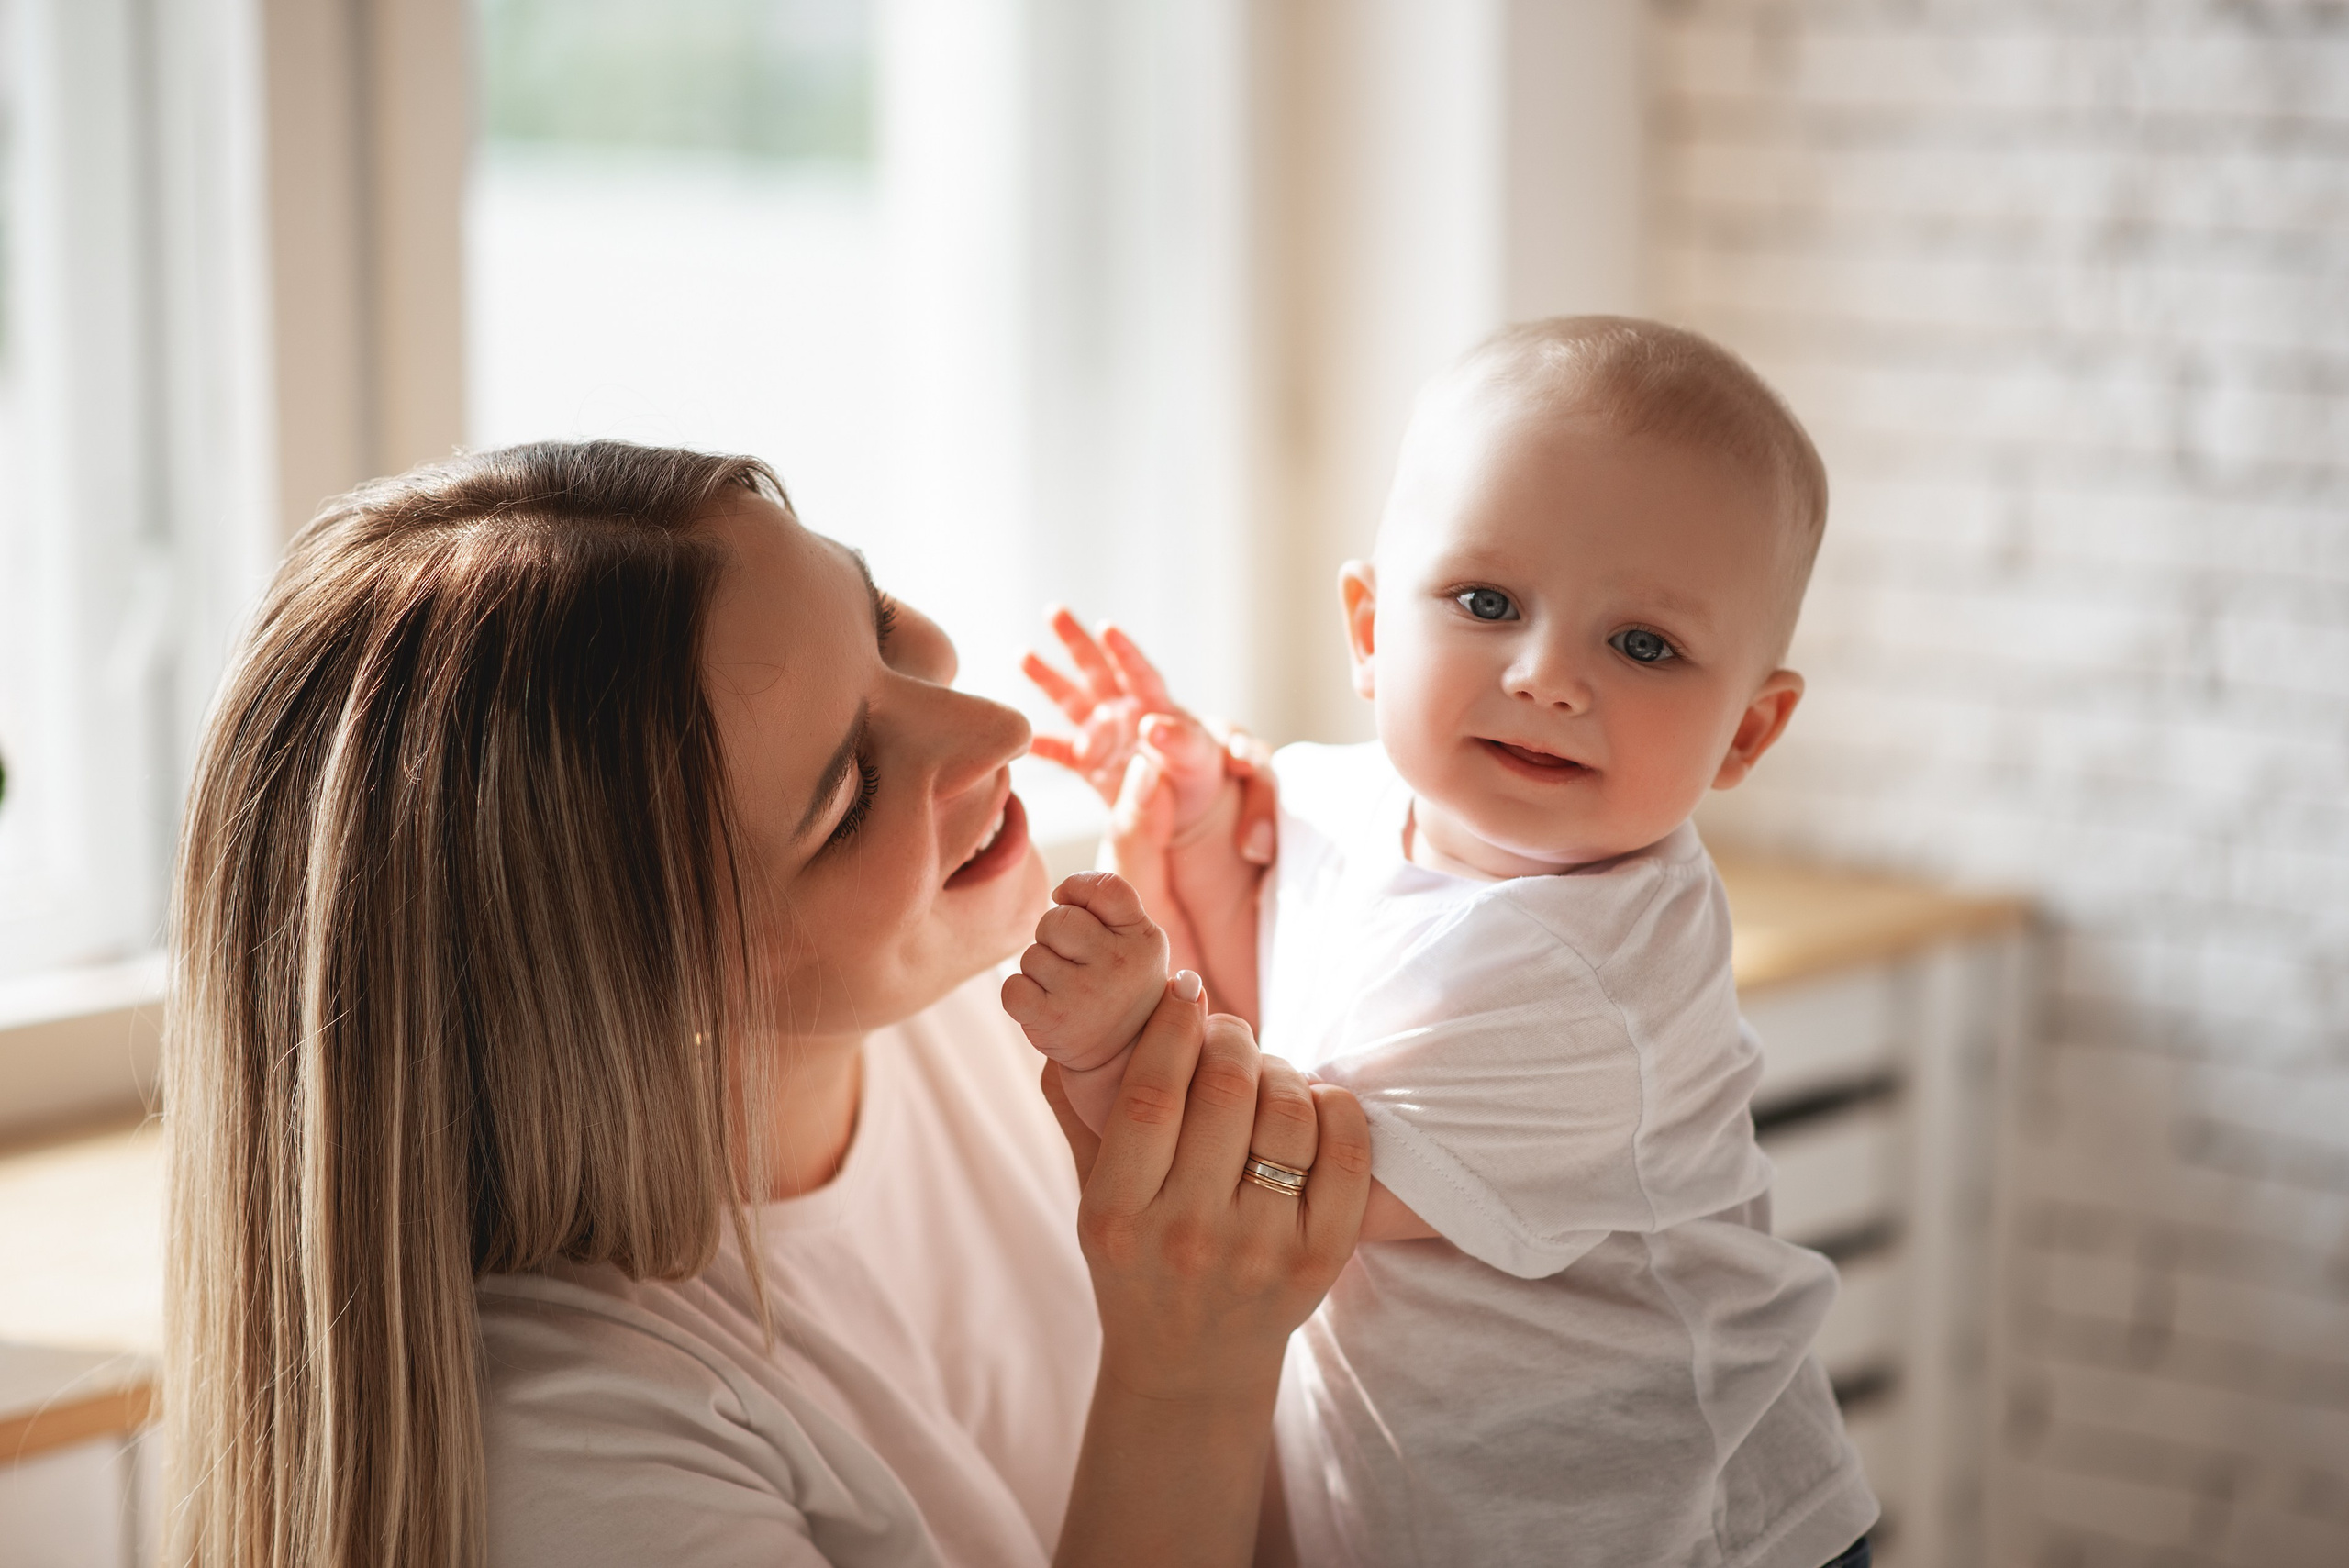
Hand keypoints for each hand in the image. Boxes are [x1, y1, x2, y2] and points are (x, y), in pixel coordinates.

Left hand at [1002, 872, 1169, 1132]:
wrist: (1124, 1061)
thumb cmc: (1122, 986)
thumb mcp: (1136, 940)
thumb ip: (1108, 901)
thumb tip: (1059, 891)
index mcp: (1146, 938)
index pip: (1104, 888)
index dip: (1079, 892)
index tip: (1080, 912)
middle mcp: (1121, 964)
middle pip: (1055, 920)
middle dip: (1055, 939)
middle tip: (1076, 967)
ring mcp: (1086, 994)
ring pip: (1031, 955)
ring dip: (1040, 973)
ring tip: (1068, 994)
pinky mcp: (1052, 1022)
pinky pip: (1011, 987)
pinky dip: (1021, 997)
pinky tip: (1046, 1010)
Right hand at [1023, 609, 1228, 834]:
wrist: (1186, 808)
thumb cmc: (1198, 775)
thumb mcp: (1199, 758)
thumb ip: (1180, 743)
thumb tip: (1152, 727)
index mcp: (1156, 704)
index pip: (1139, 673)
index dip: (1124, 652)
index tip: (1108, 629)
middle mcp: (1124, 711)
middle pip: (1097, 669)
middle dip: (1076, 640)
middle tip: (1054, 610)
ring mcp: (1103, 734)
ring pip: (1071, 700)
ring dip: (1047, 678)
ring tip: (1021, 652)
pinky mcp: (1088, 763)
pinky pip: (1060, 752)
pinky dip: (1040, 746)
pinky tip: (1021, 736)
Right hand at [1043, 978, 1368, 1567]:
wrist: (1191, 1367)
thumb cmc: (1136, 1264)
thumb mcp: (1089, 1200)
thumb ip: (1080, 1114)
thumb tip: (1065, 1023)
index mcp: (1118, 1215)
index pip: (1150, 1094)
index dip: (1172, 1027)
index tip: (1184, 989)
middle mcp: (1188, 1234)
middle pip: (1224, 1091)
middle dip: (1230, 1037)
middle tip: (1227, 1028)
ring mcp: (1261, 1250)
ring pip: (1287, 1113)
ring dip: (1279, 1069)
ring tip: (1263, 1072)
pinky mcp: (1322, 1260)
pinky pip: (1346, 1152)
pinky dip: (1333, 1105)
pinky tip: (1310, 1102)